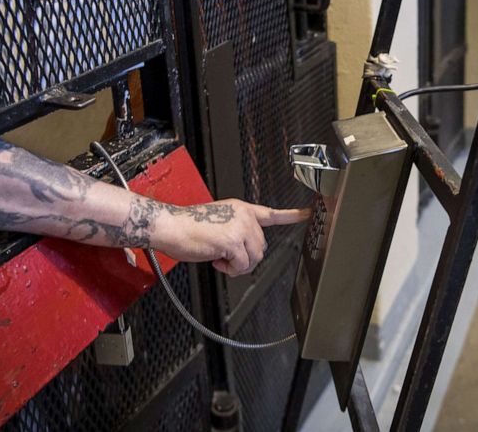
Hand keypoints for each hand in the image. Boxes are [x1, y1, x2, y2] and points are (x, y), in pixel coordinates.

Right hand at [157, 199, 309, 275]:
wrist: (170, 226)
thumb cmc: (187, 227)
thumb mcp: (218, 221)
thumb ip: (237, 230)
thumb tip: (246, 249)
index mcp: (241, 209)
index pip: (270, 213)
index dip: (291, 215)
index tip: (307, 214)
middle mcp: (244, 215)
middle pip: (261, 246)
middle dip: (245, 257)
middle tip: (224, 256)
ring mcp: (240, 226)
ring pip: (255, 257)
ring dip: (238, 265)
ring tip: (220, 258)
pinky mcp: (233, 240)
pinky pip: (242, 265)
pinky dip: (230, 269)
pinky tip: (216, 260)